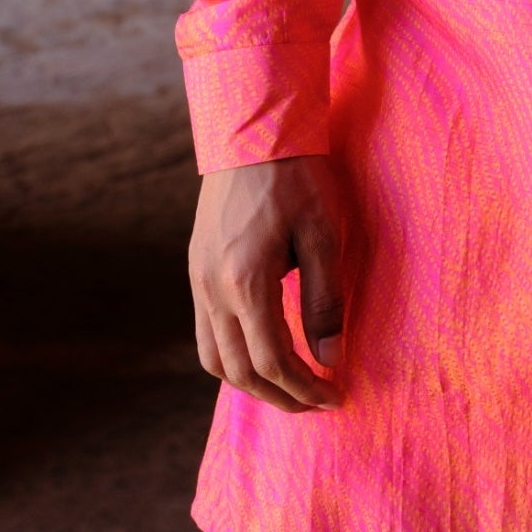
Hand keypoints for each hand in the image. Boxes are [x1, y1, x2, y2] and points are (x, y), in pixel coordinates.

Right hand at [189, 153, 345, 412]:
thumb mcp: (323, 233)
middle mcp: (212, 289)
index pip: (272, 362)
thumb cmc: (296, 175)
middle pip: (239, 372)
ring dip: (251, 383)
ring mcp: (197, 280)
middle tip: (317, 401)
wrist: (252, 130)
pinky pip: (206, 333)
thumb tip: (330, 358)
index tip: (335, 396)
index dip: (305, 387)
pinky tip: (262, 351)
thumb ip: (325, 300)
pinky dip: (232, 357)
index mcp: (245, 282)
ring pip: (214, 360)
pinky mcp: (196, 269)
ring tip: (290, 385)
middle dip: (280, 396)